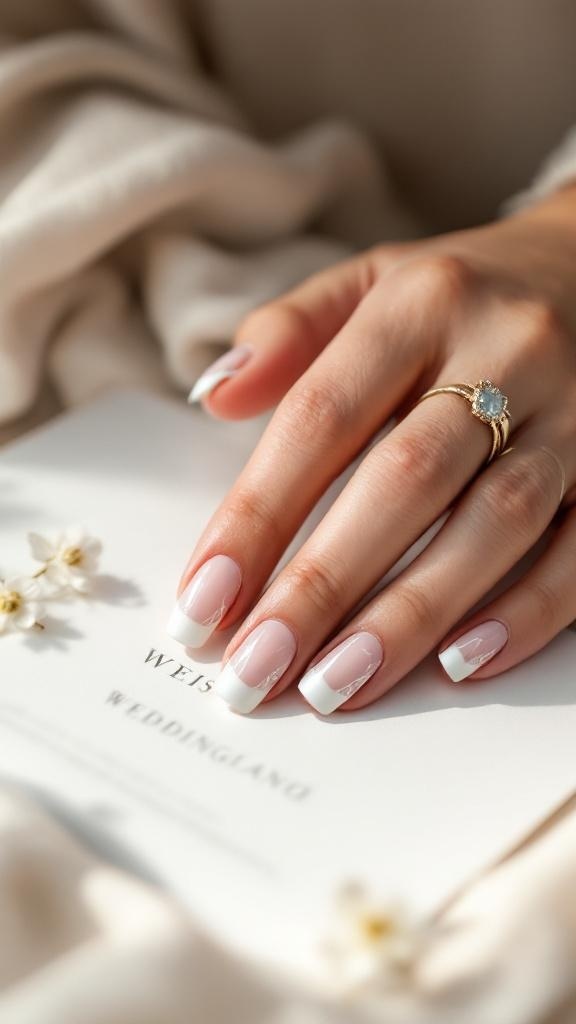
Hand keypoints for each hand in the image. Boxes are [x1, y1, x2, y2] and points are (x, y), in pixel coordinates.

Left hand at [168, 186, 575, 714]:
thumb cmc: (458, 295)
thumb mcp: (370, 281)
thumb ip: (290, 331)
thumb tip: (214, 396)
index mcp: (421, 303)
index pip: (321, 416)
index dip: (258, 513)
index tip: (205, 599)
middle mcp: (506, 350)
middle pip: (405, 480)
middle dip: (323, 584)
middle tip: (257, 666)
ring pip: (495, 523)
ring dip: (412, 614)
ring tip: (337, 684)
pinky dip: (526, 611)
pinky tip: (461, 664)